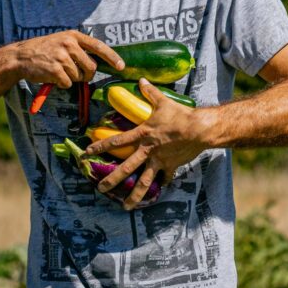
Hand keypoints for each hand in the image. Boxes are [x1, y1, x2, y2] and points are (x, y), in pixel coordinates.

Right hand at [10, 30, 124, 87]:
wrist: (21, 56)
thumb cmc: (43, 51)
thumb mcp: (61, 42)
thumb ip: (78, 49)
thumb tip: (96, 63)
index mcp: (73, 36)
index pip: (98, 46)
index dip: (111, 57)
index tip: (121, 66)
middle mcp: (69, 44)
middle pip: (91, 67)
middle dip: (87, 75)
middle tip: (78, 75)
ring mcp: (62, 57)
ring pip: (79, 77)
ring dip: (71, 79)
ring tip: (59, 72)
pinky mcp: (55, 70)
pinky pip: (68, 83)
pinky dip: (62, 84)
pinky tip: (52, 77)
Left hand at [85, 79, 209, 209]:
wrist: (200, 129)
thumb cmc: (180, 115)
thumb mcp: (163, 102)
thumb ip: (150, 92)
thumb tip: (141, 80)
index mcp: (142, 135)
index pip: (116, 141)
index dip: (100, 146)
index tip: (87, 153)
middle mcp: (147, 151)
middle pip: (126, 168)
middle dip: (111, 180)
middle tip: (100, 189)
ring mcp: (159, 161)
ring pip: (144, 182)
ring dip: (134, 196)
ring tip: (125, 207)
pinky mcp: (171, 166)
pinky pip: (164, 178)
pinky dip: (161, 184)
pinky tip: (157, 191)